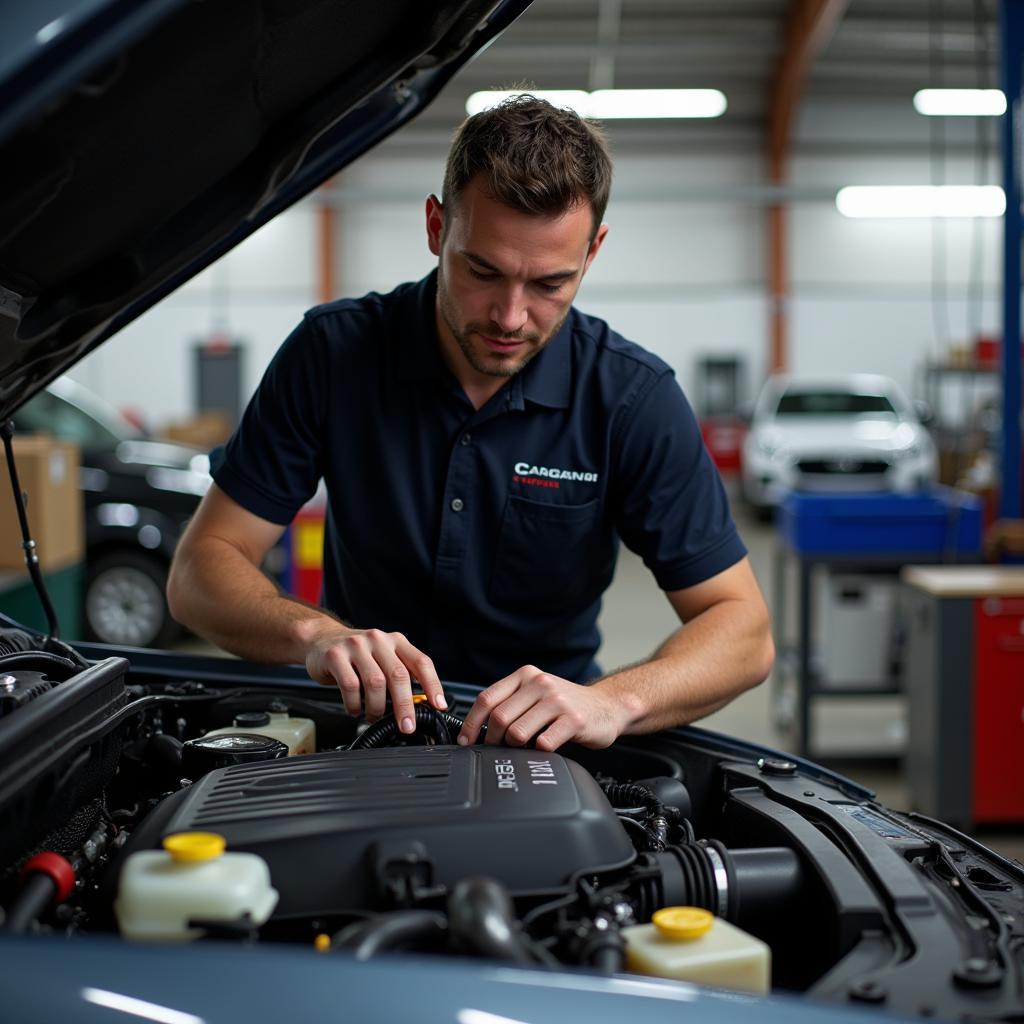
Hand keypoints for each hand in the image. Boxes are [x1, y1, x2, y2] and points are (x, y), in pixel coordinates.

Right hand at [305, 627, 445, 733]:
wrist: (320, 639)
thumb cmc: (357, 654)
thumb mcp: (383, 657)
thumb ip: (400, 674)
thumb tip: (420, 704)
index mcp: (396, 641)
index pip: (421, 662)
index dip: (433, 685)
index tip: (439, 705)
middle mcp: (379, 640)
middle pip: (399, 675)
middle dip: (405, 706)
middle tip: (407, 726)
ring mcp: (356, 646)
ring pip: (375, 682)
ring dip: (377, 707)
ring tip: (374, 716)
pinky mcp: (335, 655)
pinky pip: (350, 685)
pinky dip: (355, 704)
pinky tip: (355, 710)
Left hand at [457, 665, 623, 751]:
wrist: (608, 706)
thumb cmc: (567, 704)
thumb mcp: (537, 693)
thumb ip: (511, 702)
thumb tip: (477, 728)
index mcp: (526, 675)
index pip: (487, 698)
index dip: (471, 723)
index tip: (466, 740)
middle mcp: (540, 683)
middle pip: (499, 718)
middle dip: (493, 740)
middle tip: (497, 749)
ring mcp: (557, 701)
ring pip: (517, 732)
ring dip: (515, 748)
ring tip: (523, 748)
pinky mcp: (574, 720)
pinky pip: (543, 744)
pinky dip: (538, 752)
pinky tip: (544, 749)